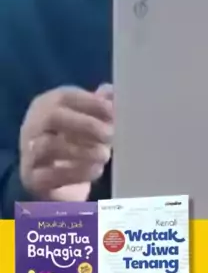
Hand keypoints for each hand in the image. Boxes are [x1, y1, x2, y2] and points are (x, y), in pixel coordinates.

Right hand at [19, 85, 113, 201]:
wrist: (53, 178)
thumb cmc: (74, 139)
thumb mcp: (86, 118)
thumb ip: (100, 105)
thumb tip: (113, 93)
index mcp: (47, 105)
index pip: (65, 97)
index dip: (91, 102)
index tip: (113, 112)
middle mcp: (33, 125)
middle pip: (53, 117)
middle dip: (86, 124)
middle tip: (110, 134)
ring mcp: (29, 152)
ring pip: (48, 146)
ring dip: (82, 150)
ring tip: (105, 154)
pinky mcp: (32, 179)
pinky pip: (50, 175)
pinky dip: (77, 173)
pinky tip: (96, 170)